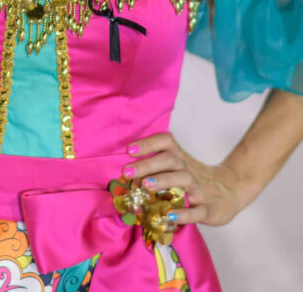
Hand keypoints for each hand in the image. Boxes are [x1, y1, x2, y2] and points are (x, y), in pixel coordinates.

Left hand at [123, 132, 244, 226]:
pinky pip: (197, 211)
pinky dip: (184, 214)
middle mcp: (189, 169)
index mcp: (181, 158)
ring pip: (184, 180)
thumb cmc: (195, 178)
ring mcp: (200, 189)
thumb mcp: (180, 166)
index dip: (148, 143)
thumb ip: (157, 166)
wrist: (232, 190)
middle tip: (128, 170)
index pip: (166, 142)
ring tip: (145, 185)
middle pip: (170, 159)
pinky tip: (169, 216)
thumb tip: (126, 173)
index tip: (129, 150)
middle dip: (148, 163)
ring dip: (163, 180)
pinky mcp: (209, 209)